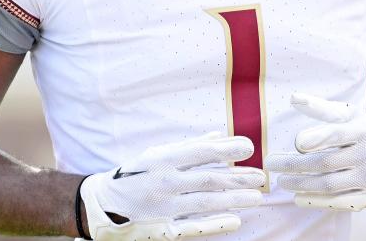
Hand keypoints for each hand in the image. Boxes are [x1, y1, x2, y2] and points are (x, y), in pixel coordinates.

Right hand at [80, 132, 264, 239]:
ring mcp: (165, 208)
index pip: (201, 152)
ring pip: (205, 204)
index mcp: (163, 159)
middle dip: (238, 178)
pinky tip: (236, 220)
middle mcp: (164, 183)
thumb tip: (220, 137)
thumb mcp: (157, 154)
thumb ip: (189, 147)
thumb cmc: (136, 174)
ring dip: (234, 200)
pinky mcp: (164, 228)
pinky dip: (216, 224)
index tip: (249, 146)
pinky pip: (194, 227)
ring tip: (257, 197)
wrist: (104, 205)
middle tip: (261, 177)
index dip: (227, 149)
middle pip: (208, 180)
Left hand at [266, 93, 365, 215]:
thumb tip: (294, 98)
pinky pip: (340, 201)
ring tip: (282, 181)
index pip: (340, 134)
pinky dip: (318, 200)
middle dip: (296, 166)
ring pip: (331, 185)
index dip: (320, 138)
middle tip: (272, 165)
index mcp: (365, 130)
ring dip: (302, 184)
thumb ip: (322, 108)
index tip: (298, 143)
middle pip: (328, 163)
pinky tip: (299, 196)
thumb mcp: (351, 114)